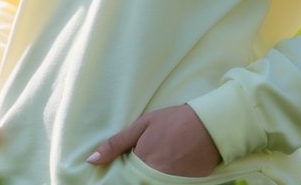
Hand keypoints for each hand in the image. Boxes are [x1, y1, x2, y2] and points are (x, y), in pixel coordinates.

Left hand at [86, 104, 220, 175]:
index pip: (123, 181)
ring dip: (149, 180)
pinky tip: (168, 169)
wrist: (209, 125)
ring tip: (157, 165)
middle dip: (136, 179)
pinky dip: (164, 181)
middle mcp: (156, 177)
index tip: (118, 175)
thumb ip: (116, 144)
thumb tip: (91, 161)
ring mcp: (172, 183)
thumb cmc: (172, 121)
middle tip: (144, 165)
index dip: (121, 178)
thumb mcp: (141, 125)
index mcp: (141, 162)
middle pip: (138, 184)